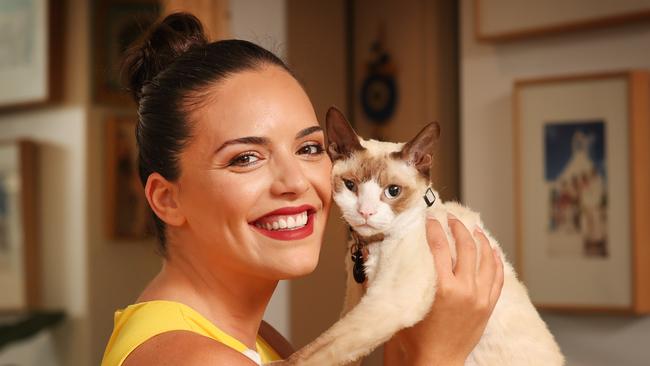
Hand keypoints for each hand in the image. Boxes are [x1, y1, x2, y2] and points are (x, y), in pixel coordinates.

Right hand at [386, 216, 503, 365]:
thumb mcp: (404, 302)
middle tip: (450, 218)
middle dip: (458, 228)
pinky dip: (495, 260)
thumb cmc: (414, 336)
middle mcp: (464, 290)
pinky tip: (491, 249)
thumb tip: (383, 251)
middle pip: (466, 247)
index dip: (434, 228)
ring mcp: (480, 297)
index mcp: (442, 288)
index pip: (439, 246)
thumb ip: (396, 276)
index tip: (430, 217)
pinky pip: (497, 276)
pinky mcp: (488, 306)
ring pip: (486, 258)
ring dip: (480, 239)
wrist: (435, 361)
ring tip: (472, 228)